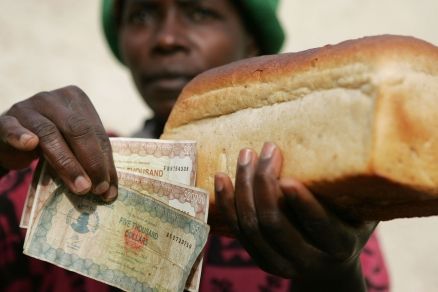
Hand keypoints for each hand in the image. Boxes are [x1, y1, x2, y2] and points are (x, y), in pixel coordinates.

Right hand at [0, 85, 117, 200]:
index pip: (97, 132)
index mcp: (77, 100)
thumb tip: (109, 191)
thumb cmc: (49, 141)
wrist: (9, 137)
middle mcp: (54, 99)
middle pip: (78, 130)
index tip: (109, 188)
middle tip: (97, 189)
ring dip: (68, 163)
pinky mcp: (6, 120)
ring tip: (80, 187)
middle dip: (91, 162)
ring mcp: (29, 107)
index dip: (105, 161)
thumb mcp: (72, 146)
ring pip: (50, 133)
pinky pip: (13, 128)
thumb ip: (90, 162)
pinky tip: (29, 144)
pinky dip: (21, 136)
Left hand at [214, 142, 375, 290]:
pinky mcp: (260, 258)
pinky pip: (238, 231)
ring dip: (244, 188)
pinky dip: (228, 203)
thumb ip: (356, 191)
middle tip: (268, 150)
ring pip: (251, 227)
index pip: (319, 225)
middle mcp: (308, 260)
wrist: (330, 269)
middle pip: (274, 224)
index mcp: (339, 246)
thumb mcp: (362, 213)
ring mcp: (279, 263)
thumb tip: (356, 143)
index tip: (288, 178)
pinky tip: (222, 178)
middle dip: (265, 184)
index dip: (302, 204)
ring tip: (246, 156)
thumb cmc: (349, 228)